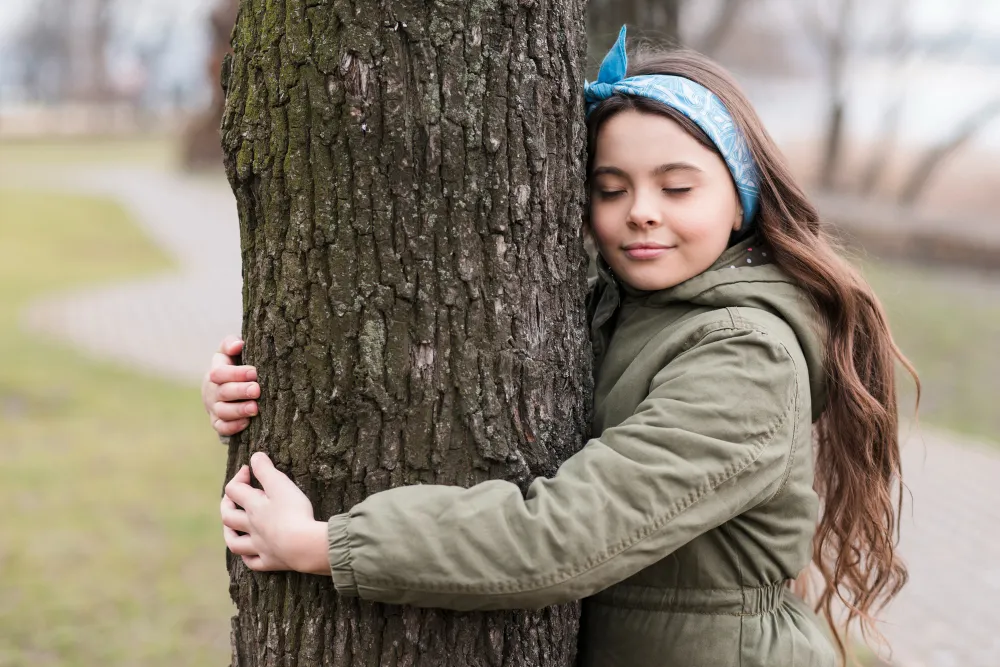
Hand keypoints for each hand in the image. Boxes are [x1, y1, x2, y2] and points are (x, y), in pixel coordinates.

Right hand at [202, 335, 259, 436]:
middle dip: (240, 391)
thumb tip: (238, 345)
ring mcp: (213, 407)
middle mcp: (212, 390)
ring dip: (238, 410)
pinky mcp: (218, 421)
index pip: (219, 373)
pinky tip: (247, 423)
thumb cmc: (236, 364)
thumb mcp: (232, 351)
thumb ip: (231, 343)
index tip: (254, 372)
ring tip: (255, 408)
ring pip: (222, 411)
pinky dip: (232, 427)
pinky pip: (221, 427)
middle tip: (257, 390)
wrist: (229, 385)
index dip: (235, 373)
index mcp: (216, 371)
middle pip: (222, 392)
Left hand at [221, 452, 329, 574]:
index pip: (234, 489)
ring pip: (235, 542)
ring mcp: (259, 546)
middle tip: (233, 497)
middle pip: (228, 516)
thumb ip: (266, 469)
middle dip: (226, 505)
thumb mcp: (281, 484)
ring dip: (230, 534)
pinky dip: (249, 557)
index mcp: (253, 506)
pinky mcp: (271, 561)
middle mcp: (251, 526)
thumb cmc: (294, 512)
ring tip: (231, 528)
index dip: (239, 477)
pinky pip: (253, 562)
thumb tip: (254, 456)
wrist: (304, 546)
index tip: (250, 470)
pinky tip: (251, 553)